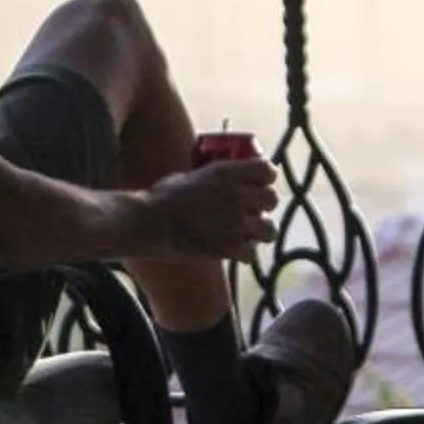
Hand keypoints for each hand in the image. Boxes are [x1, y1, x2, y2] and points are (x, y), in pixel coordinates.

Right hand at [141, 158, 278, 260]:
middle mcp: (237, 196)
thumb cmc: (162, 196)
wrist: (151, 223)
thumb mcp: (189, 175)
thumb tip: (214, 180)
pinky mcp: (229, 248)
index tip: (260, 181)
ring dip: (260, 230)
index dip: (266, 176)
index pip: (267, 170)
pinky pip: (251, 253)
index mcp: (227, 172)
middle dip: (264, 204)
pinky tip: (235, 250)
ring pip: (269, 229)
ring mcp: (236, 223)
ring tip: (249, 232)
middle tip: (253, 208)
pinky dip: (244, 252)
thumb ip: (208, 177)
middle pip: (272, 199)